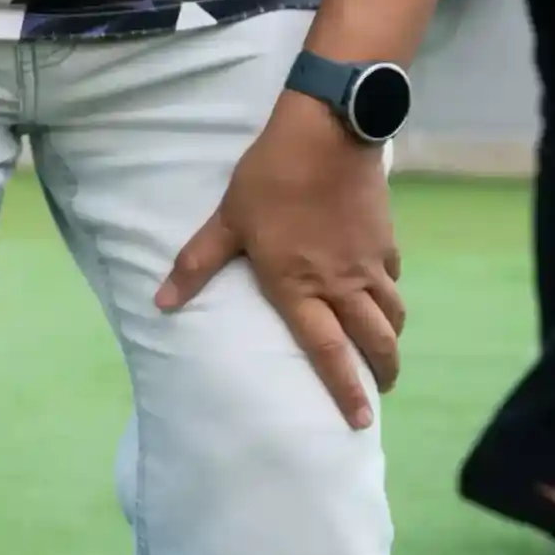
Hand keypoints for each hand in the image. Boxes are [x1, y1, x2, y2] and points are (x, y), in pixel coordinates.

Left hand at [156, 92, 402, 428]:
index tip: (358, 422)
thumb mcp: (227, 220)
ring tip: (385, 349)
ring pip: (392, 314)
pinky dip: (390, 294)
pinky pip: (394, 279)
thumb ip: (197, 263)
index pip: (327, 352)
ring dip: (391, 338)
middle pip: (376, 342)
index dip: (345, 390)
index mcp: (299, 287)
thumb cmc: (271, 178)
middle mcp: (341, 284)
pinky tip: (382, 291)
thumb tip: (160, 302)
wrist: (327, 133)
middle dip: (382, 372)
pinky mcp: (386, 240)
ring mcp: (370, 263)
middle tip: (379, 389)